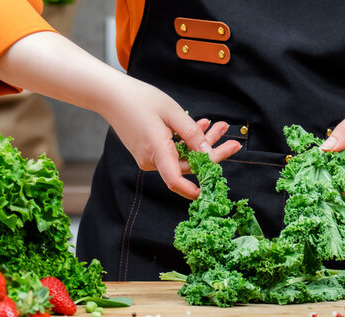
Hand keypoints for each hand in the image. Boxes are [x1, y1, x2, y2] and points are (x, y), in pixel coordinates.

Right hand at [106, 77, 240, 199]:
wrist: (110, 95)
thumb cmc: (139, 99)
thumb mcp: (171, 112)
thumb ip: (191, 133)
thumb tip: (207, 152)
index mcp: (156, 151)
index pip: (176, 181)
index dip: (193, 191)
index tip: (209, 192)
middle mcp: (151, 160)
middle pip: (188, 165)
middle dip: (212, 152)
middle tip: (233, 141)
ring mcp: (148, 157)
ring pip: (183, 157)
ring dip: (201, 143)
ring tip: (218, 125)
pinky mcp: (148, 151)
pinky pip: (173, 151)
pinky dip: (188, 141)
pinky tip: (200, 125)